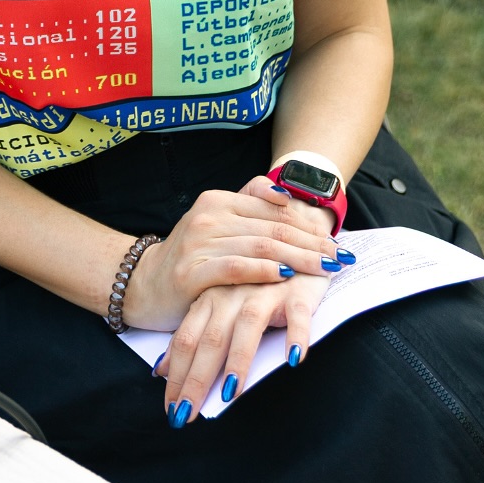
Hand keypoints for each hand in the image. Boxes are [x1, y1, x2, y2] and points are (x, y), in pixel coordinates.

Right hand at [124, 181, 341, 332]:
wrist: (143, 284)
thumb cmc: (190, 256)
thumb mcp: (215, 223)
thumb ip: (247, 207)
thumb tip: (287, 198)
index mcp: (218, 200)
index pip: (273, 208)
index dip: (308, 223)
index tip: (335, 239)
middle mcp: (209, 215)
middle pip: (273, 228)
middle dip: (312, 243)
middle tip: (340, 256)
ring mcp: (199, 242)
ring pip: (261, 246)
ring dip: (299, 258)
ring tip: (326, 268)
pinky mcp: (192, 271)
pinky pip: (235, 267)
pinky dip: (264, 271)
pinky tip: (286, 276)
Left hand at [153, 271, 330, 426]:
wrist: (292, 244)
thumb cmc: (254, 284)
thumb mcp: (220, 305)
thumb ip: (194, 334)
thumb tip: (161, 371)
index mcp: (209, 299)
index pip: (186, 340)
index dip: (176, 374)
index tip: (170, 410)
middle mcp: (232, 295)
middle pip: (210, 339)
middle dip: (197, 378)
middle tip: (187, 414)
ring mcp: (263, 291)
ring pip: (247, 326)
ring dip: (238, 360)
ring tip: (230, 393)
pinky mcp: (296, 291)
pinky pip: (296, 315)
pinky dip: (295, 335)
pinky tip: (293, 358)